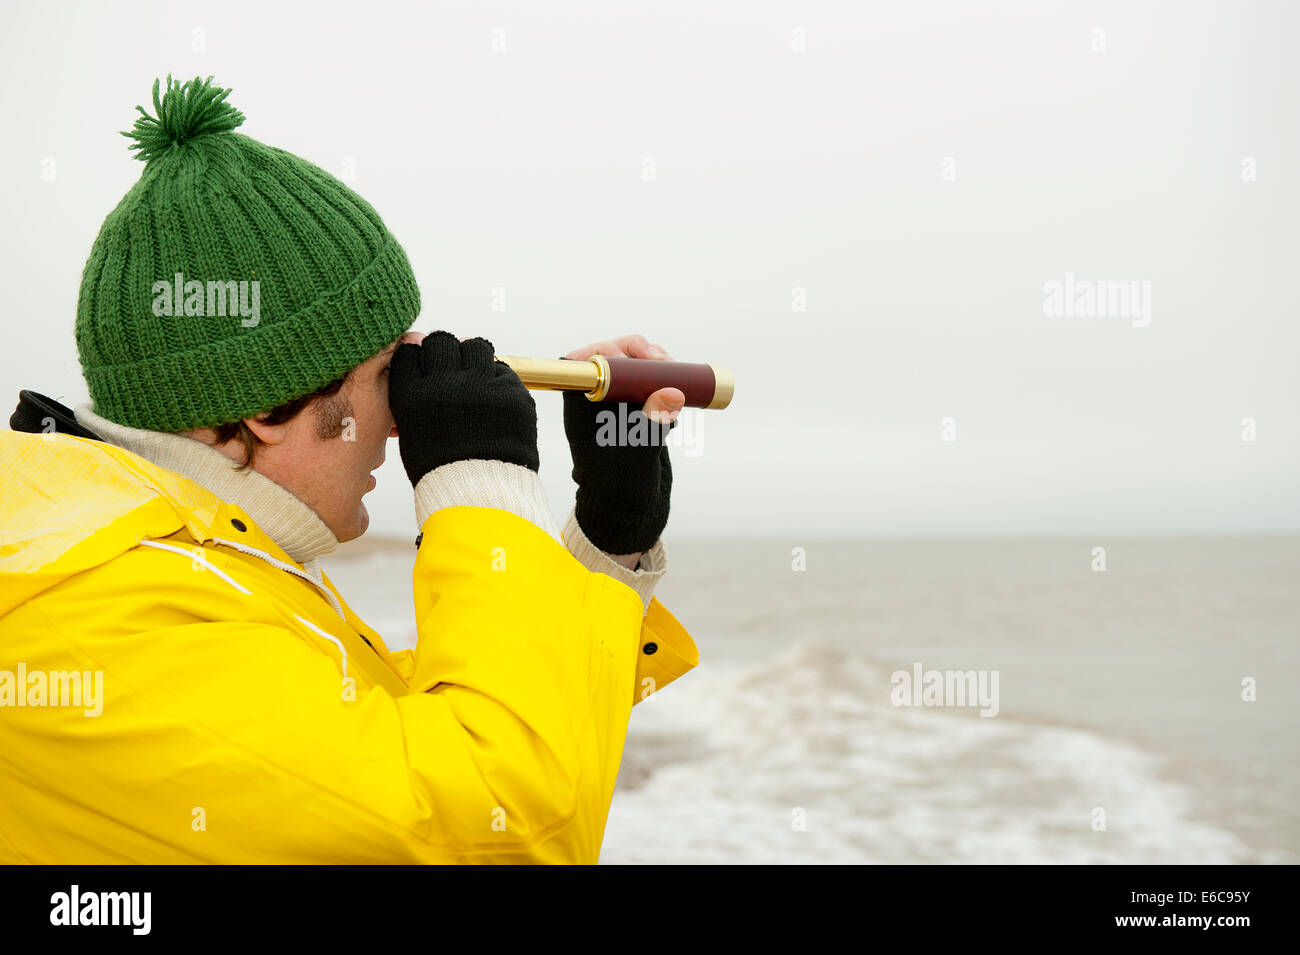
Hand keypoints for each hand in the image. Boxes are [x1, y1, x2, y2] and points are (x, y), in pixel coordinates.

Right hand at [388, 330, 538, 487]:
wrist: (482, 497)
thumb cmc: (443, 469)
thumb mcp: (413, 433)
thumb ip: (415, 395)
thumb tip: (423, 362)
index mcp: (413, 396)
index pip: (410, 353)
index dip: (418, 356)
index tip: (424, 363)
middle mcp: (445, 385)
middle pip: (442, 342)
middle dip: (444, 351)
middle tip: (451, 366)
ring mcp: (482, 387)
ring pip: (476, 347)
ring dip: (473, 358)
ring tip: (474, 378)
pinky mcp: (512, 393)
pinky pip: (502, 371)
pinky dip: (497, 381)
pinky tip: (493, 401)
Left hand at [562, 334, 678, 558]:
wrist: (629, 512)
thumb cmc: (620, 484)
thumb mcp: (639, 449)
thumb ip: (654, 420)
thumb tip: (673, 393)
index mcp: (580, 405)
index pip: (585, 361)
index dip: (612, 350)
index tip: (640, 358)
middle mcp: (594, 402)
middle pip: (615, 359)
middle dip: (643, 356)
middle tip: (667, 363)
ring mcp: (616, 408)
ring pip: (635, 371)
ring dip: (658, 370)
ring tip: (676, 381)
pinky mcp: (636, 415)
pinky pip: (649, 389)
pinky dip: (666, 388)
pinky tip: (679, 400)